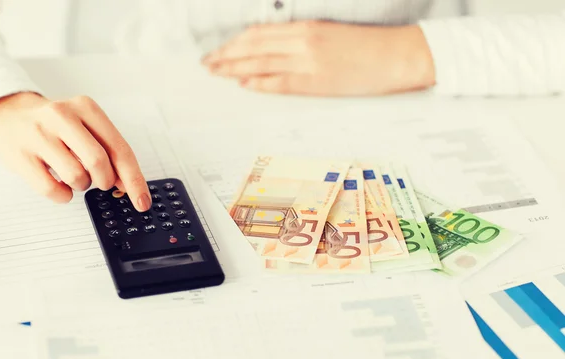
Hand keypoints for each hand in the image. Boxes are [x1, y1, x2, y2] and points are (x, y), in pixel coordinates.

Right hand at [0, 92, 151, 211]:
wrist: (8, 115)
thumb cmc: (55, 126)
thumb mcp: (86, 128)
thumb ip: (109, 152)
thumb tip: (128, 184)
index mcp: (86, 108)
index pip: (120, 149)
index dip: (134, 180)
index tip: (142, 201)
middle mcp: (62, 117)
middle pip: (99, 163)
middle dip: (105, 181)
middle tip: (99, 181)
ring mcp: (39, 135)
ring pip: (77, 177)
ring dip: (82, 186)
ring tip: (74, 175)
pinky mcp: (21, 156)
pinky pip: (52, 190)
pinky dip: (63, 195)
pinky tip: (60, 184)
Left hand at [203, 21, 434, 95]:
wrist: (399, 56)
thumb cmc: (368, 46)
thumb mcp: (331, 34)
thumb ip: (302, 40)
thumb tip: (274, 50)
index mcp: (307, 27)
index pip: (259, 33)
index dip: (235, 42)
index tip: (220, 49)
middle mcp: (303, 42)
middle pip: (253, 47)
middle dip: (226, 55)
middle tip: (208, 63)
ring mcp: (309, 62)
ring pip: (261, 64)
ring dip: (235, 69)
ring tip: (217, 74)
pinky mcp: (317, 83)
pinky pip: (280, 83)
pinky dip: (259, 83)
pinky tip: (245, 84)